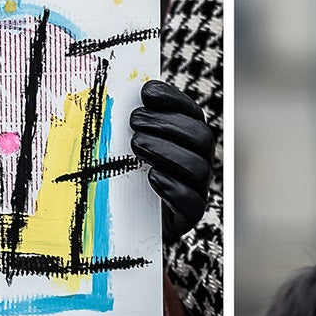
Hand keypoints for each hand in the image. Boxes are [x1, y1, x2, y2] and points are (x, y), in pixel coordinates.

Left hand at [129, 80, 214, 243]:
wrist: (127, 224)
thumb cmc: (125, 176)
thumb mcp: (124, 146)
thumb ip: (127, 122)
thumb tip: (115, 92)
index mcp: (188, 138)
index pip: (191, 111)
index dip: (172, 98)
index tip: (146, 92)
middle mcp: (199, 160)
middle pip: (201, 136)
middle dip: (167, 125)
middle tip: (134, 122)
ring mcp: (197, 189)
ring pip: (199, 167)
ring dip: (166, 152)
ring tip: (136, 145)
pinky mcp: (188, 216)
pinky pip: (194, 203)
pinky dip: (173, 188)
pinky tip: (151, 176)